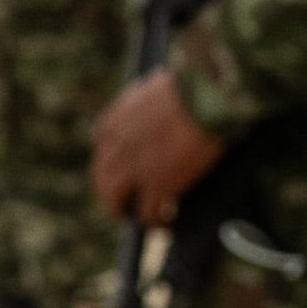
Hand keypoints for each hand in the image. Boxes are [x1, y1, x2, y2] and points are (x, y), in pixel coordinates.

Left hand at [91, 67, 223, 224]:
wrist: (205, 95)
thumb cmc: (190, 84)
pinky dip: (154, 222)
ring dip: (124, 211)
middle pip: (102, 179)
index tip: (126, 168)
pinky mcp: (157, 185)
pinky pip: (147, 213)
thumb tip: (150, 102)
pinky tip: (164, 224)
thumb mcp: (152, 86)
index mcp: (112, 122)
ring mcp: (133, 169)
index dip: (114, 162)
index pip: (101, 148)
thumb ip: (144, 100)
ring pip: (115, 200)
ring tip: (140, 217)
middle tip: (125, 202)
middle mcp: (115, 148)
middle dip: (111, 193)